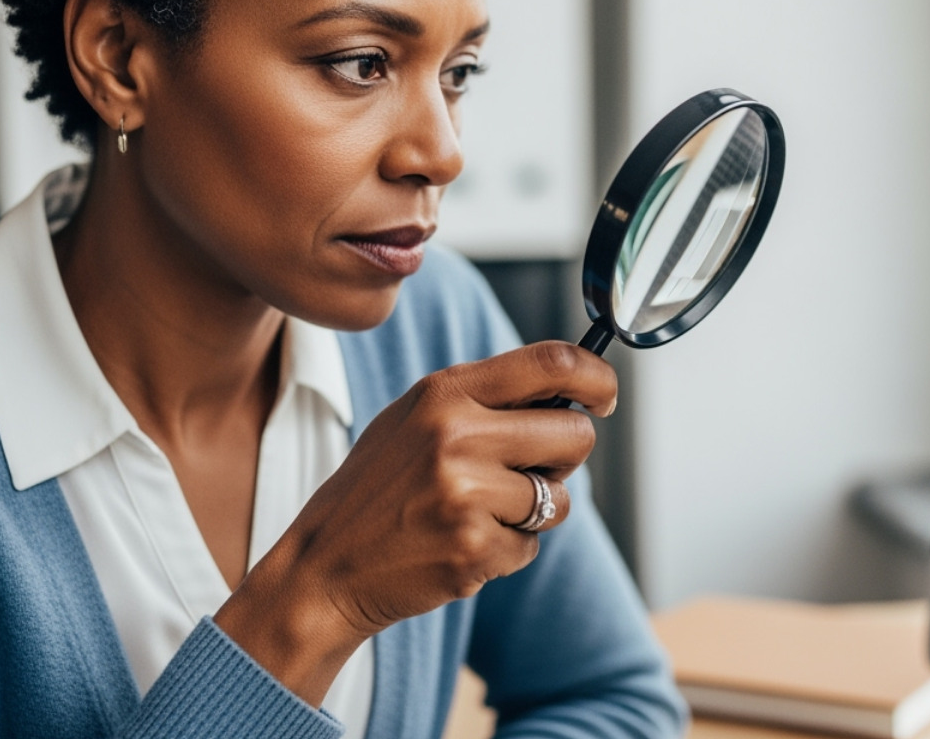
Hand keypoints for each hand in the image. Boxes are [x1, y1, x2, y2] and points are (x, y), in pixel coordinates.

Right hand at [213, 340, 615, 703]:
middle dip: (566, 458)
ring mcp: (465, 493)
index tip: (605, 395)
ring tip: (479, 513)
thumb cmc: (378, 490)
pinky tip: (459, 545)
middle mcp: (456, 434)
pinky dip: (507, 552)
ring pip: (559, 498)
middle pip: (574, 433)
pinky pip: (531, 547)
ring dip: (534, 512)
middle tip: (530, 471)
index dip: (596, 376)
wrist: (325, 567)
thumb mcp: (415, 420)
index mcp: (445, 392)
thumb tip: (570, 390)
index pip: (551, 362)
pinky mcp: (473, 547)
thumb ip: (483, 400)